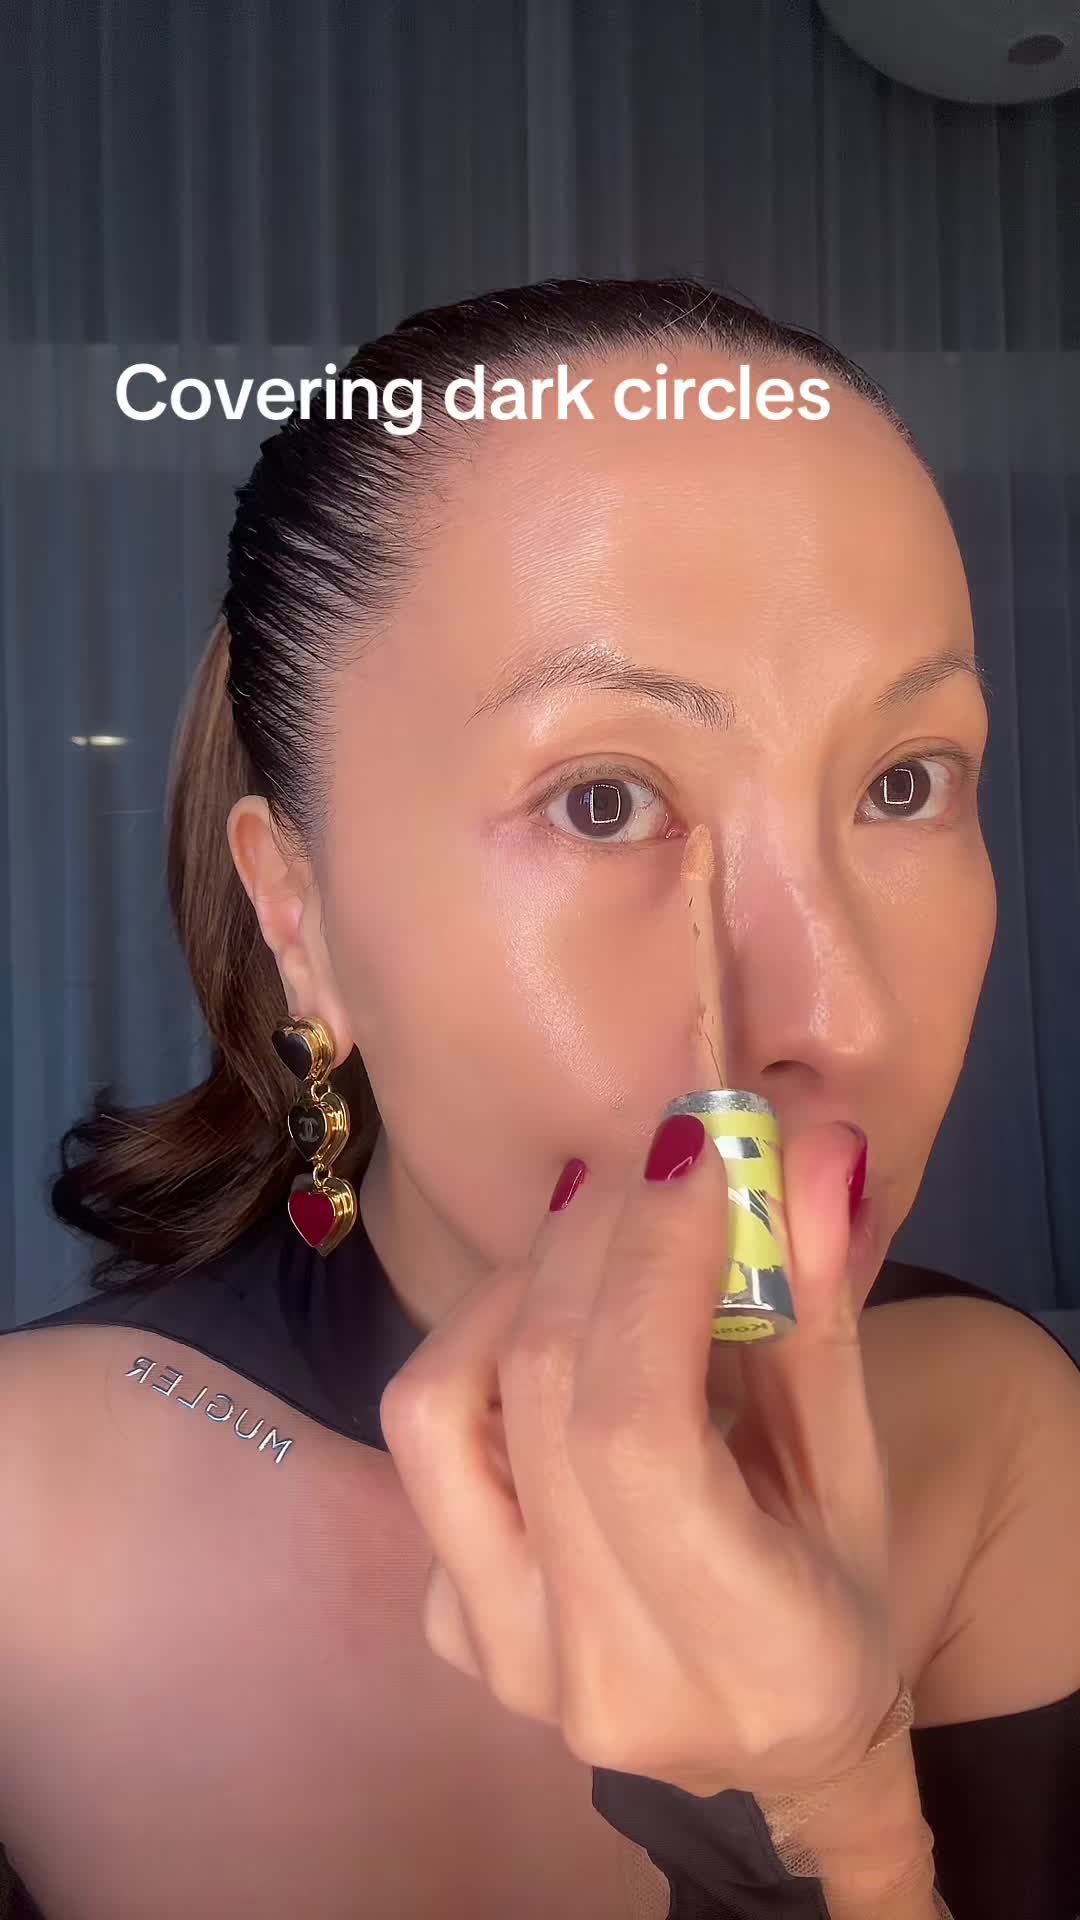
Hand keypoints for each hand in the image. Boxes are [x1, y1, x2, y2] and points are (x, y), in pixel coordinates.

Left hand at [379, 1110, 898, 1799]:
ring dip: (511, 1288)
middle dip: (589, 1244)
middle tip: (646, 1161)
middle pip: (535, 1400)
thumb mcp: (852, 1469)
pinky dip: (486, 1359)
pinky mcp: (444, 1628)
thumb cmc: (830, 1600)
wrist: (765, 1748)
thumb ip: (820, 1313)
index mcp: (742, 1651)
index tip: (691, 1154)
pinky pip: (429, 1454)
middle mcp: (596, 1675)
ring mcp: (499, 1659)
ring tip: (589, 1238)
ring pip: (437, 1411)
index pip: (638, 1436)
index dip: (649, 1272)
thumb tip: (810, 1150)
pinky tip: (559, 1338)